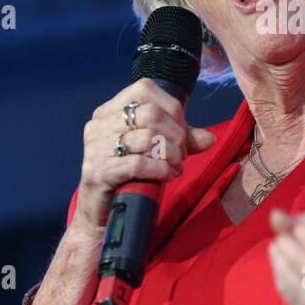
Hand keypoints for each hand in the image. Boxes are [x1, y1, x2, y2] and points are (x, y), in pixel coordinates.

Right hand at [71, 78, 216, 241]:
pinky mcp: (98, 171)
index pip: (145, 89)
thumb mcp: (157, 152)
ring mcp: (95, 147)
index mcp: (110, 111)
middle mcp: (99, 124)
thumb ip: (181, 140)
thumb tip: (209, 138)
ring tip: (176, 167)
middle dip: (176, 134)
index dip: (172, 108)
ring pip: (147, 137)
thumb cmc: (130, 178)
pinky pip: (138, 163)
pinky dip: (160, 169)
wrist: (103, 215)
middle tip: (182, 154)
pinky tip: (167, 175)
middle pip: (150, 113)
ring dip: (171, 154)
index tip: (182, 131)